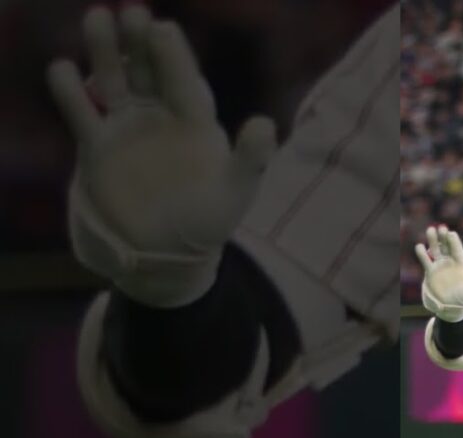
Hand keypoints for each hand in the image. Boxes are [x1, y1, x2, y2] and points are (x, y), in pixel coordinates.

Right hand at [47, 5, 276, 306]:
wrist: (170, 253)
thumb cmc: (210, 222)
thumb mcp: (235, 192)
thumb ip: (251, 159)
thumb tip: (264, 123)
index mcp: (196, 121)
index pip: (183, 80)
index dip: (174, 56)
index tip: (163, 29)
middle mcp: (160, 116)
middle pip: (147, 70)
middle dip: (139, 42)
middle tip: (131, 12)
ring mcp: (127, 127)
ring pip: (113, 80)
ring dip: (105, 52)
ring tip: (97, 18)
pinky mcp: (97, 146)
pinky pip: (81, 113)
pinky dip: (71, 92)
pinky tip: (63, 70)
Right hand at [414, 225, 462, 321]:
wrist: (452, 305)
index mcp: (461, 262)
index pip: (457, 249)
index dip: (454, 241)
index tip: (451, 234)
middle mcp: (450, 260)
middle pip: (446, 246)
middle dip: (443, 237)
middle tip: (441, 228)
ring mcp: (440, 264)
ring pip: (436, 249)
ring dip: (433, 240)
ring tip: (430, 230)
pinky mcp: (430, 271)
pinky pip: (426, 260)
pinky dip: (422, 253)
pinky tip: (419, 246)